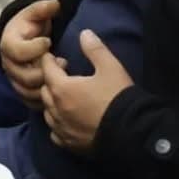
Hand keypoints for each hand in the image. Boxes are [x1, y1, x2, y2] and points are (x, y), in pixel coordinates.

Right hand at [0, 0, 59, 108]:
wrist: (23, 40)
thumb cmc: (29, 26)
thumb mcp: (35, 13)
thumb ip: (43, 8)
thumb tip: (56, 3)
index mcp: (8, 45)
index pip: (18, 51)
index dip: (35, 48)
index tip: (49, 41)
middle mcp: (8, 65)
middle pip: (25, 76)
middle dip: (45, 70)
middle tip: (61, 60)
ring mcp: (14, 80)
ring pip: (29, 92)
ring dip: (48, 86)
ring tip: (63, 74)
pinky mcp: (23, 92)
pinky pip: (33, 102)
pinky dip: (46, 99)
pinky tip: (60, 89)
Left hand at [40, 30, 132, 152]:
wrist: (133, 134)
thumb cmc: (119, 98)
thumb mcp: (111, 68)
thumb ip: (95, 49)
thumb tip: (84, 33)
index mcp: (62, 88)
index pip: (46, 69)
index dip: (49, 61)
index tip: (53, 57)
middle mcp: (57, 109)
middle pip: (44, 90)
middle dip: (50, 80)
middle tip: (62, 75)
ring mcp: (62, 129)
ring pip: (47, 112)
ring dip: (52, 103)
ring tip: (64, 97)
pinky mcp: (70, 145)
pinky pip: (55, 133)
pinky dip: (57, 124)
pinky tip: (66, 121)